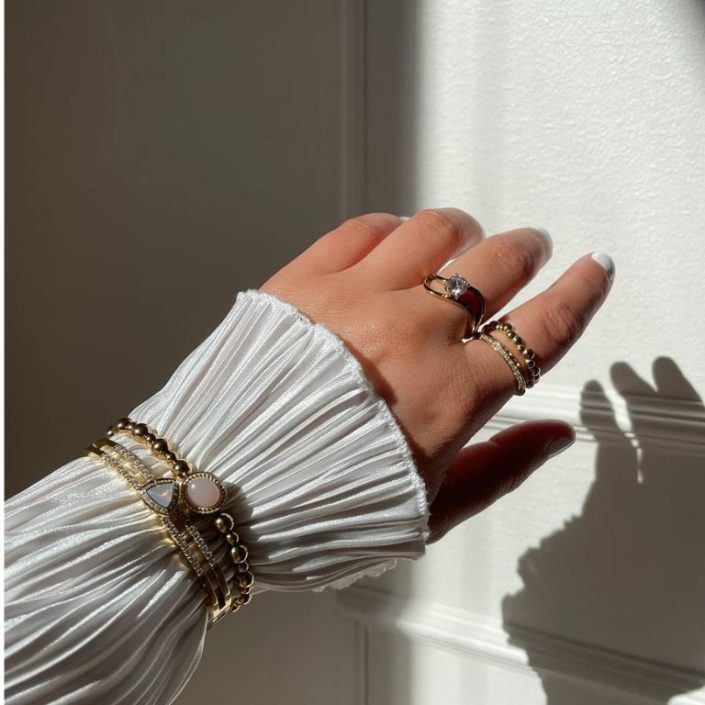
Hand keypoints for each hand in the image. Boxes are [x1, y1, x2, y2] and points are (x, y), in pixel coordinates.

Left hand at [259, 209, 613, 541]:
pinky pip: (366, 227)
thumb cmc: (316, 509)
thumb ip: (499, 470)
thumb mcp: (425, 513)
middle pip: (498, 263)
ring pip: (438, 230)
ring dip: (463, 232)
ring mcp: (357, 298)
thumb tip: (552, 437)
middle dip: (525, 252)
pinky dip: (393, 229)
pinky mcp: (304, 278)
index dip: (580, 292)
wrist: (222, 491)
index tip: (593, 270)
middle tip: (526, 252)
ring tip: (460, 244)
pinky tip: (393, 244)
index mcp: (451, 395)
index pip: (543, 327)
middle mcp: (412, 334)